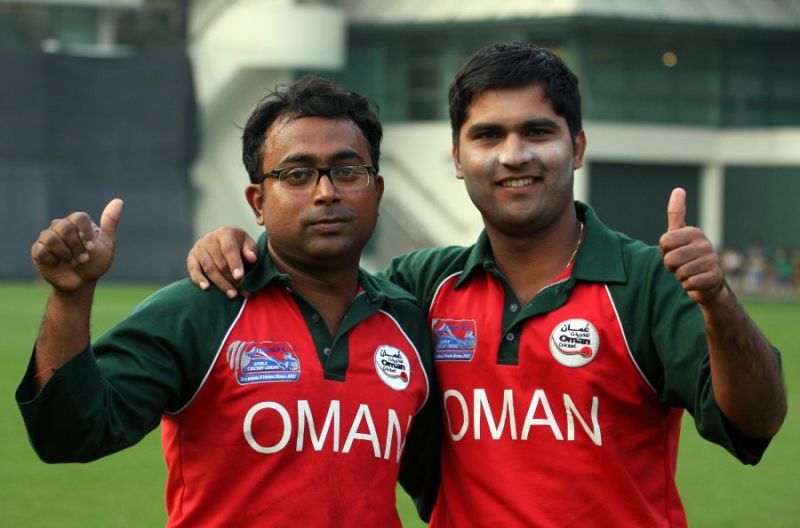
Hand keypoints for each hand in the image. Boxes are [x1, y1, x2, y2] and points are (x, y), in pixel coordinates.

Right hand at [31, 199, 122, 291]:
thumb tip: (118, 201)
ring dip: (66, 254)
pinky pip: (41, 250)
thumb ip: (110, 222)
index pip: (79, 217)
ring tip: (73, 262)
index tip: (91, 248)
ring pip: (51, 238)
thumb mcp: (107, 243)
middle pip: (65, 227)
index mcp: (77, 222)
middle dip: (77, 246)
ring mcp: (47, 238)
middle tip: (84, 259)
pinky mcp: (38, 251)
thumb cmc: (95, 261)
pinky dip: (53, 259)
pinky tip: (58, 264)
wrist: (82, 282)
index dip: (85, 233)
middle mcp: (60, 226)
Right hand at [187, 227, 257, 297]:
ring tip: (232, 295)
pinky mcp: (191, 257)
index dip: (235, 263)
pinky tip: (206, 288)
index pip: (229, 249)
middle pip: (220, 262)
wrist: (223, 241)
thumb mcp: (248, 244)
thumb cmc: (239, 245)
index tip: (240, 277)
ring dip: (221, 284)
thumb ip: (251, 250)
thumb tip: (252, 258)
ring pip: (209, 269)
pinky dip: (198, 279)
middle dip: (232, 279)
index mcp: (225, 232)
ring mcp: (199, 248)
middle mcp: (210, 238)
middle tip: (243, 291)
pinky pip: (193, 269)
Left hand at [659, 188, 725, 305]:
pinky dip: (688, 286)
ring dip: (681, 277)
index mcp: (694, 232)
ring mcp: (712, 260)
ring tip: (690, 273)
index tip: (674, 252)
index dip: (664, 252)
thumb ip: (676, 214)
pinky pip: (689, 283)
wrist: (707, 283)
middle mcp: (705, 243)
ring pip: (679, 272)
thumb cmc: (688, 257)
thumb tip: (678, 189)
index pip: (664, 243)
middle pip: (670, 259)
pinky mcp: (715, 276)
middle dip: (672, 267)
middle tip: (682, 266)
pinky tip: (696, 282)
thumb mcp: (679, 235)